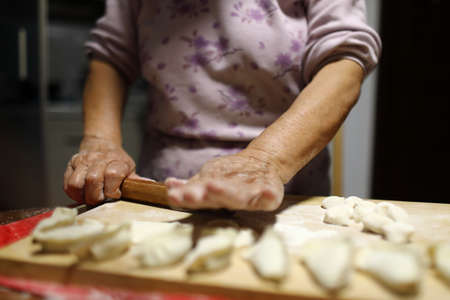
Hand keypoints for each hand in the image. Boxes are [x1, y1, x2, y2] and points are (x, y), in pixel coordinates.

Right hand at [64, 136, 135, 204]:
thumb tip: (151, 186)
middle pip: (93, 180)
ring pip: (77, 183)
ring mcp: (83, 161)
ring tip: (90, 196)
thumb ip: (136, 180)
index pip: (112, 175)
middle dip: (96, 196)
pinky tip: (82, 193)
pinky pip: (68, 184)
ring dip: (83, 195)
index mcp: (116, 161)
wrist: (101, 145)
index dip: (113, 190)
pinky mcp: (71, 165)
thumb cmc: (117, 163)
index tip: (115, 194)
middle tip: (101, 199)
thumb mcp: (130, 170)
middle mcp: (98, 159)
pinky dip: (73, 193)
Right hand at [165, 153, 283, 210]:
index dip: (187, 198)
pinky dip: (267, 195)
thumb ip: (189, 186)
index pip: (199, 198)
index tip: (174, 196)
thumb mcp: (208, 179)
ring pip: (238, 197)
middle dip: (206, 196)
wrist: (263, 166)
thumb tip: (168, 183)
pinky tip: (266, 193)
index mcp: (214, 198)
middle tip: (193, 194)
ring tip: (213, 186)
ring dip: (228, 194)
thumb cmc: (231, 179)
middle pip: (217, 199)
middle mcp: (230, 200)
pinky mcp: (270, 196)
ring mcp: (251, 197)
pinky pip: (267, 196)